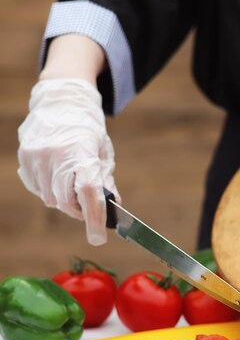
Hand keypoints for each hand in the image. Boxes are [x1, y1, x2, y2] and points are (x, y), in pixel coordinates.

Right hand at [17, 78, 119, 245]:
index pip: (88, 191)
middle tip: (90, 209)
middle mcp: (55, 154)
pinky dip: (50, 190)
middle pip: (66, 201)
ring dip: (65, 200)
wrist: (60, 101)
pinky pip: (38, 188)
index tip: (98, 238)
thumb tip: (114, 206)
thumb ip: (106, 180)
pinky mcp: (24, 158)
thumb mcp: (103, 151)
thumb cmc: (88, 128)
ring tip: (73, 184)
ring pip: (50, 198)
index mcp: (81, 151)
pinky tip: (57, 176)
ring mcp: (36, 156)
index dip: (94, 217)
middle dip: (80, 211)